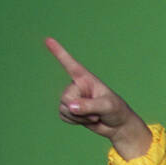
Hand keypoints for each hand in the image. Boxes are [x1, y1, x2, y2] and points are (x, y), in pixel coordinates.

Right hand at [45, 36, 149, 153]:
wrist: (117, 125)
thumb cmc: (116, 110)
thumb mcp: (107, 106)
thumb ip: (89, 106)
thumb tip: (70, 106)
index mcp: (85, 78)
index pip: (70, 64)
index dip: (58, 52)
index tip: (48, 39)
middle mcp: (76, 86)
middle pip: (65, 97)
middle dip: (79, 110)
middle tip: (96, 113)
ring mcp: (73, 98)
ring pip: (63, 108)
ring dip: (79, 117)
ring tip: (94, 116)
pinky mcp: (70, 110)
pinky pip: (63, 116)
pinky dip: (75, 122)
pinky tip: (86, 120)